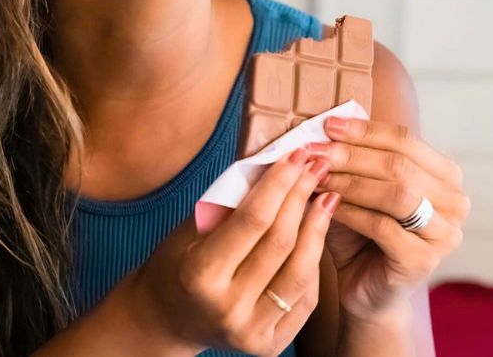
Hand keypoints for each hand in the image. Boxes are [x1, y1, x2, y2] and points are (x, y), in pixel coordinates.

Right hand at [125, 147, 339, 355]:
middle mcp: (227, 308)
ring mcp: (250, 332)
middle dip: (301, 198)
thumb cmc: (177, 264)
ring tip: (325, 198)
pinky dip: (313, 263)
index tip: (296, 155)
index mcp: (200, 275)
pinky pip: (305, 297)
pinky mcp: (269, 345)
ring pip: (301, 272)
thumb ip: (234, 203)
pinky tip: (316, 235)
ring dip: (317, 229)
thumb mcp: (193, 228)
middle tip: (317, 167)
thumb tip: (279, 163)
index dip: (279, 184)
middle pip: (280, 244)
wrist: (167, 320)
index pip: (252, 220)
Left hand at [308, 116, 468, 322]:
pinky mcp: (425, 260)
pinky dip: (351, 211)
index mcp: (446, 175)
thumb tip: (329, 121)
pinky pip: (384, 226)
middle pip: (400, 165)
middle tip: (314, 152)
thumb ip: (354, 157)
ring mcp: (445, 233)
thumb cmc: (361, 233)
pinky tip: (326, 205)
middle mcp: (456, 202)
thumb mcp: (360, 187)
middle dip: (351, 156)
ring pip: (396, 194)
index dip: (365, 131)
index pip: (405, 140)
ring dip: (351, 181)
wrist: (365, 289)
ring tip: (317, 177)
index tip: (327, 125)